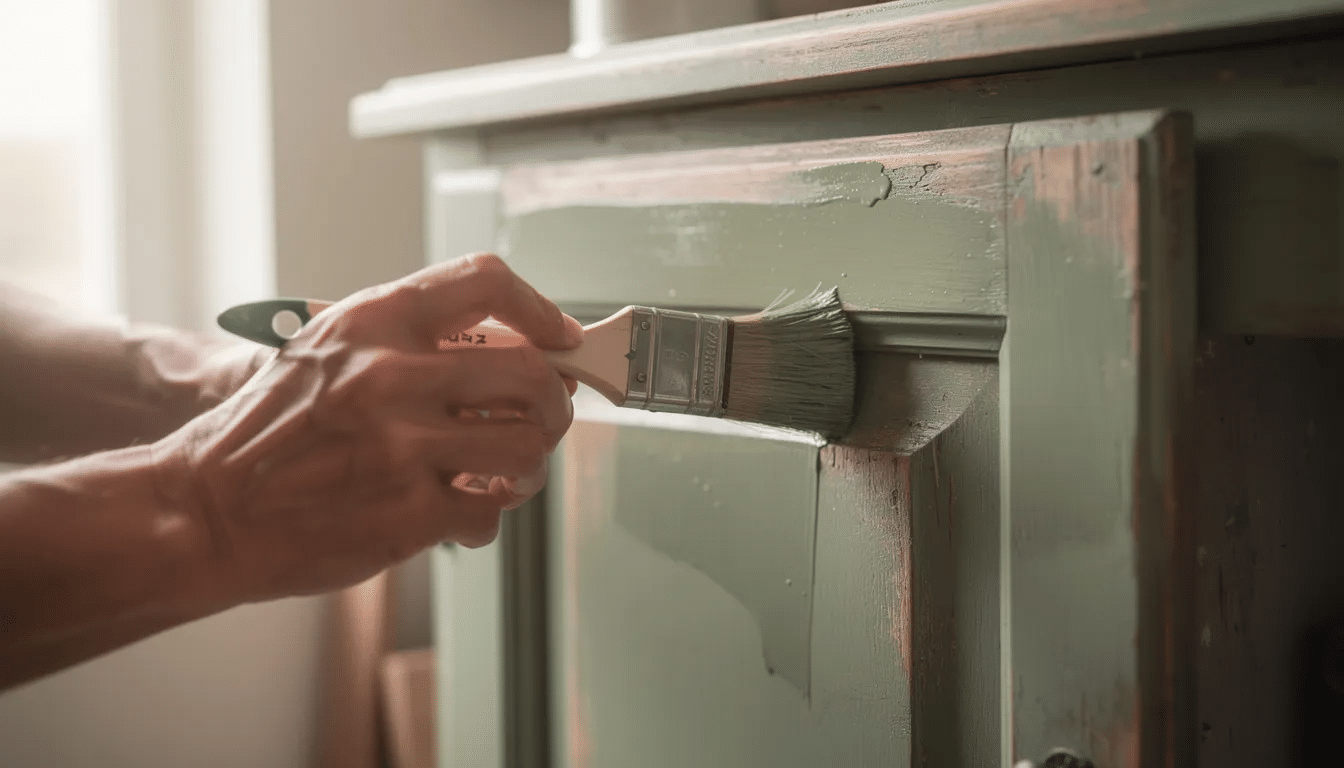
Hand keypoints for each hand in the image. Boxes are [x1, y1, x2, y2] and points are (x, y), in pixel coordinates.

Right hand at [152, 254, 582, 601]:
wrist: (206, 510)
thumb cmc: (269, 434)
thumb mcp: (328, 352)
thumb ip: (409, 344)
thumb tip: (509, 356)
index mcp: (373, 322)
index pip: (486, 282)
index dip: (540, 309)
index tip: (559, 337)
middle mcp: (392, 375)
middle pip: (531, 374)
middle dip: (553, 403)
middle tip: (546, 417)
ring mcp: (403, 446)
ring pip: (526, 446)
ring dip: (529, 465)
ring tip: (508, 471)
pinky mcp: (407, 513)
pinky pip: (489, 512)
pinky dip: (485, 517)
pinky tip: (462, 514)